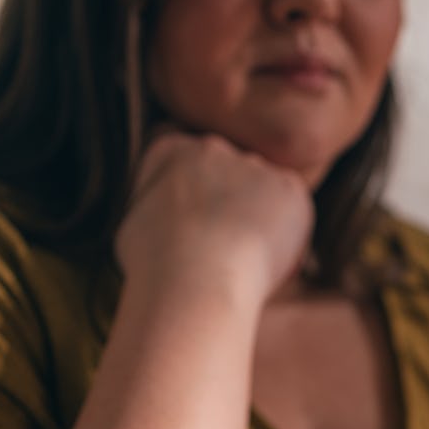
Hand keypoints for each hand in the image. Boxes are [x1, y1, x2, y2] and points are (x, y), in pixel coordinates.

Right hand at [114, 131, 313, 308]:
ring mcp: (253, 164)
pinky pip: (294, 211)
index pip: (186, 160)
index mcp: (168, 149)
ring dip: (259, 222)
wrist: (193, 282)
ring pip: (263, 193)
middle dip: (229, 207)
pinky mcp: (289, 188)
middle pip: (229, 174)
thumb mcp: (134, 225)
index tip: (193, 229)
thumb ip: (157, 206)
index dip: (195, 199)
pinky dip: (288, 238)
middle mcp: (212, 146)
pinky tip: (266, 262)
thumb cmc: (155, 268)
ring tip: (242, 263)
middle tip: (221, 251)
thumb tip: (170, 218)